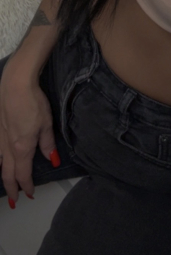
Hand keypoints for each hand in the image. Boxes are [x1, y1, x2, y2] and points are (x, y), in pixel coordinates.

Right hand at [0, 58, 57, 204]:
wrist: (15, 84)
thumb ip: (47, 144)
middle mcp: (7, 147)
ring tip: (5, 186)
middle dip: (12, 189)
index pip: (23, 174)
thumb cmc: (32, 101)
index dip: (26, 185)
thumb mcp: (46, 123)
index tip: (30, 193)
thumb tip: (52, 159)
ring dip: (2, 177)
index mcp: (22, 148)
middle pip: (7, 174)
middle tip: (14, 200)